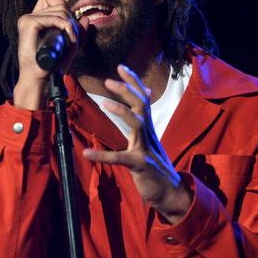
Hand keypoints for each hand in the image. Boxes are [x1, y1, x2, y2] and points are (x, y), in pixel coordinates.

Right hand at [13, 0, 83, 109]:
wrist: (38, 79)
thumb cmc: (51, 66)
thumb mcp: (68, 47)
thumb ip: (77, 33)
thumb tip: (85, 18)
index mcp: (34, 19)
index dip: (64, 9)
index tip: (69, 28)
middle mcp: (29, 17)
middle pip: (60, 3)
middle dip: (72, 19)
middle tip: (73, 38)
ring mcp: (27, 19)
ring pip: (60, 10)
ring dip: (72, 26)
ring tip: (71, 42)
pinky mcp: (29, 24)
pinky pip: (56, 18)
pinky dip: (67, 27)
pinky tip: (70, 40)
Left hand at [83, 65, 192, 223]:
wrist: (171, 191)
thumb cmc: (157, 164)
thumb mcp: (150, 137)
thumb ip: (145, 116)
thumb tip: (147, 91)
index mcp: (148, 126)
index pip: (142, 97)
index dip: (133, 81)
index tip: (121, 66)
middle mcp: (148, 133)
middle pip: (141, 105)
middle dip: (127, 90)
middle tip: (109, 80)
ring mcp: (146, 148)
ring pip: (137, 123)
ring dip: (122, 112)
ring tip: (104, 103)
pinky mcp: (140, 165)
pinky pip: (120, 158)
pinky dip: (102, 155)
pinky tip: (87, 153)